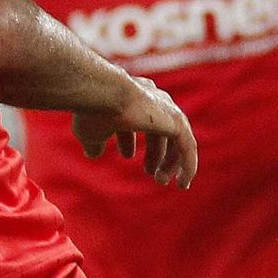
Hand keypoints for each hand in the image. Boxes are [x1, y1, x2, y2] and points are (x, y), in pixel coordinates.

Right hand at [72, 74, 196, 187]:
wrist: (105, 94)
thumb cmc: (93, 110)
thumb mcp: (90, 131)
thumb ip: (95, 142)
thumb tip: (92, 153)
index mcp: (130, 98)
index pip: (134, 119)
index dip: (129, 139)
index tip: (127, 156)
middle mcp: (152, 99)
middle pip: (159, 129)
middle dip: (155, 152)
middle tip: (150, 172)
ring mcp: (167, 110)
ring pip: (177, 139)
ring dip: (170, 162)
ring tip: (161, 180)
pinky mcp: (176, 122)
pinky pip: (188, 147)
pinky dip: (187, 166)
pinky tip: (183, 183)